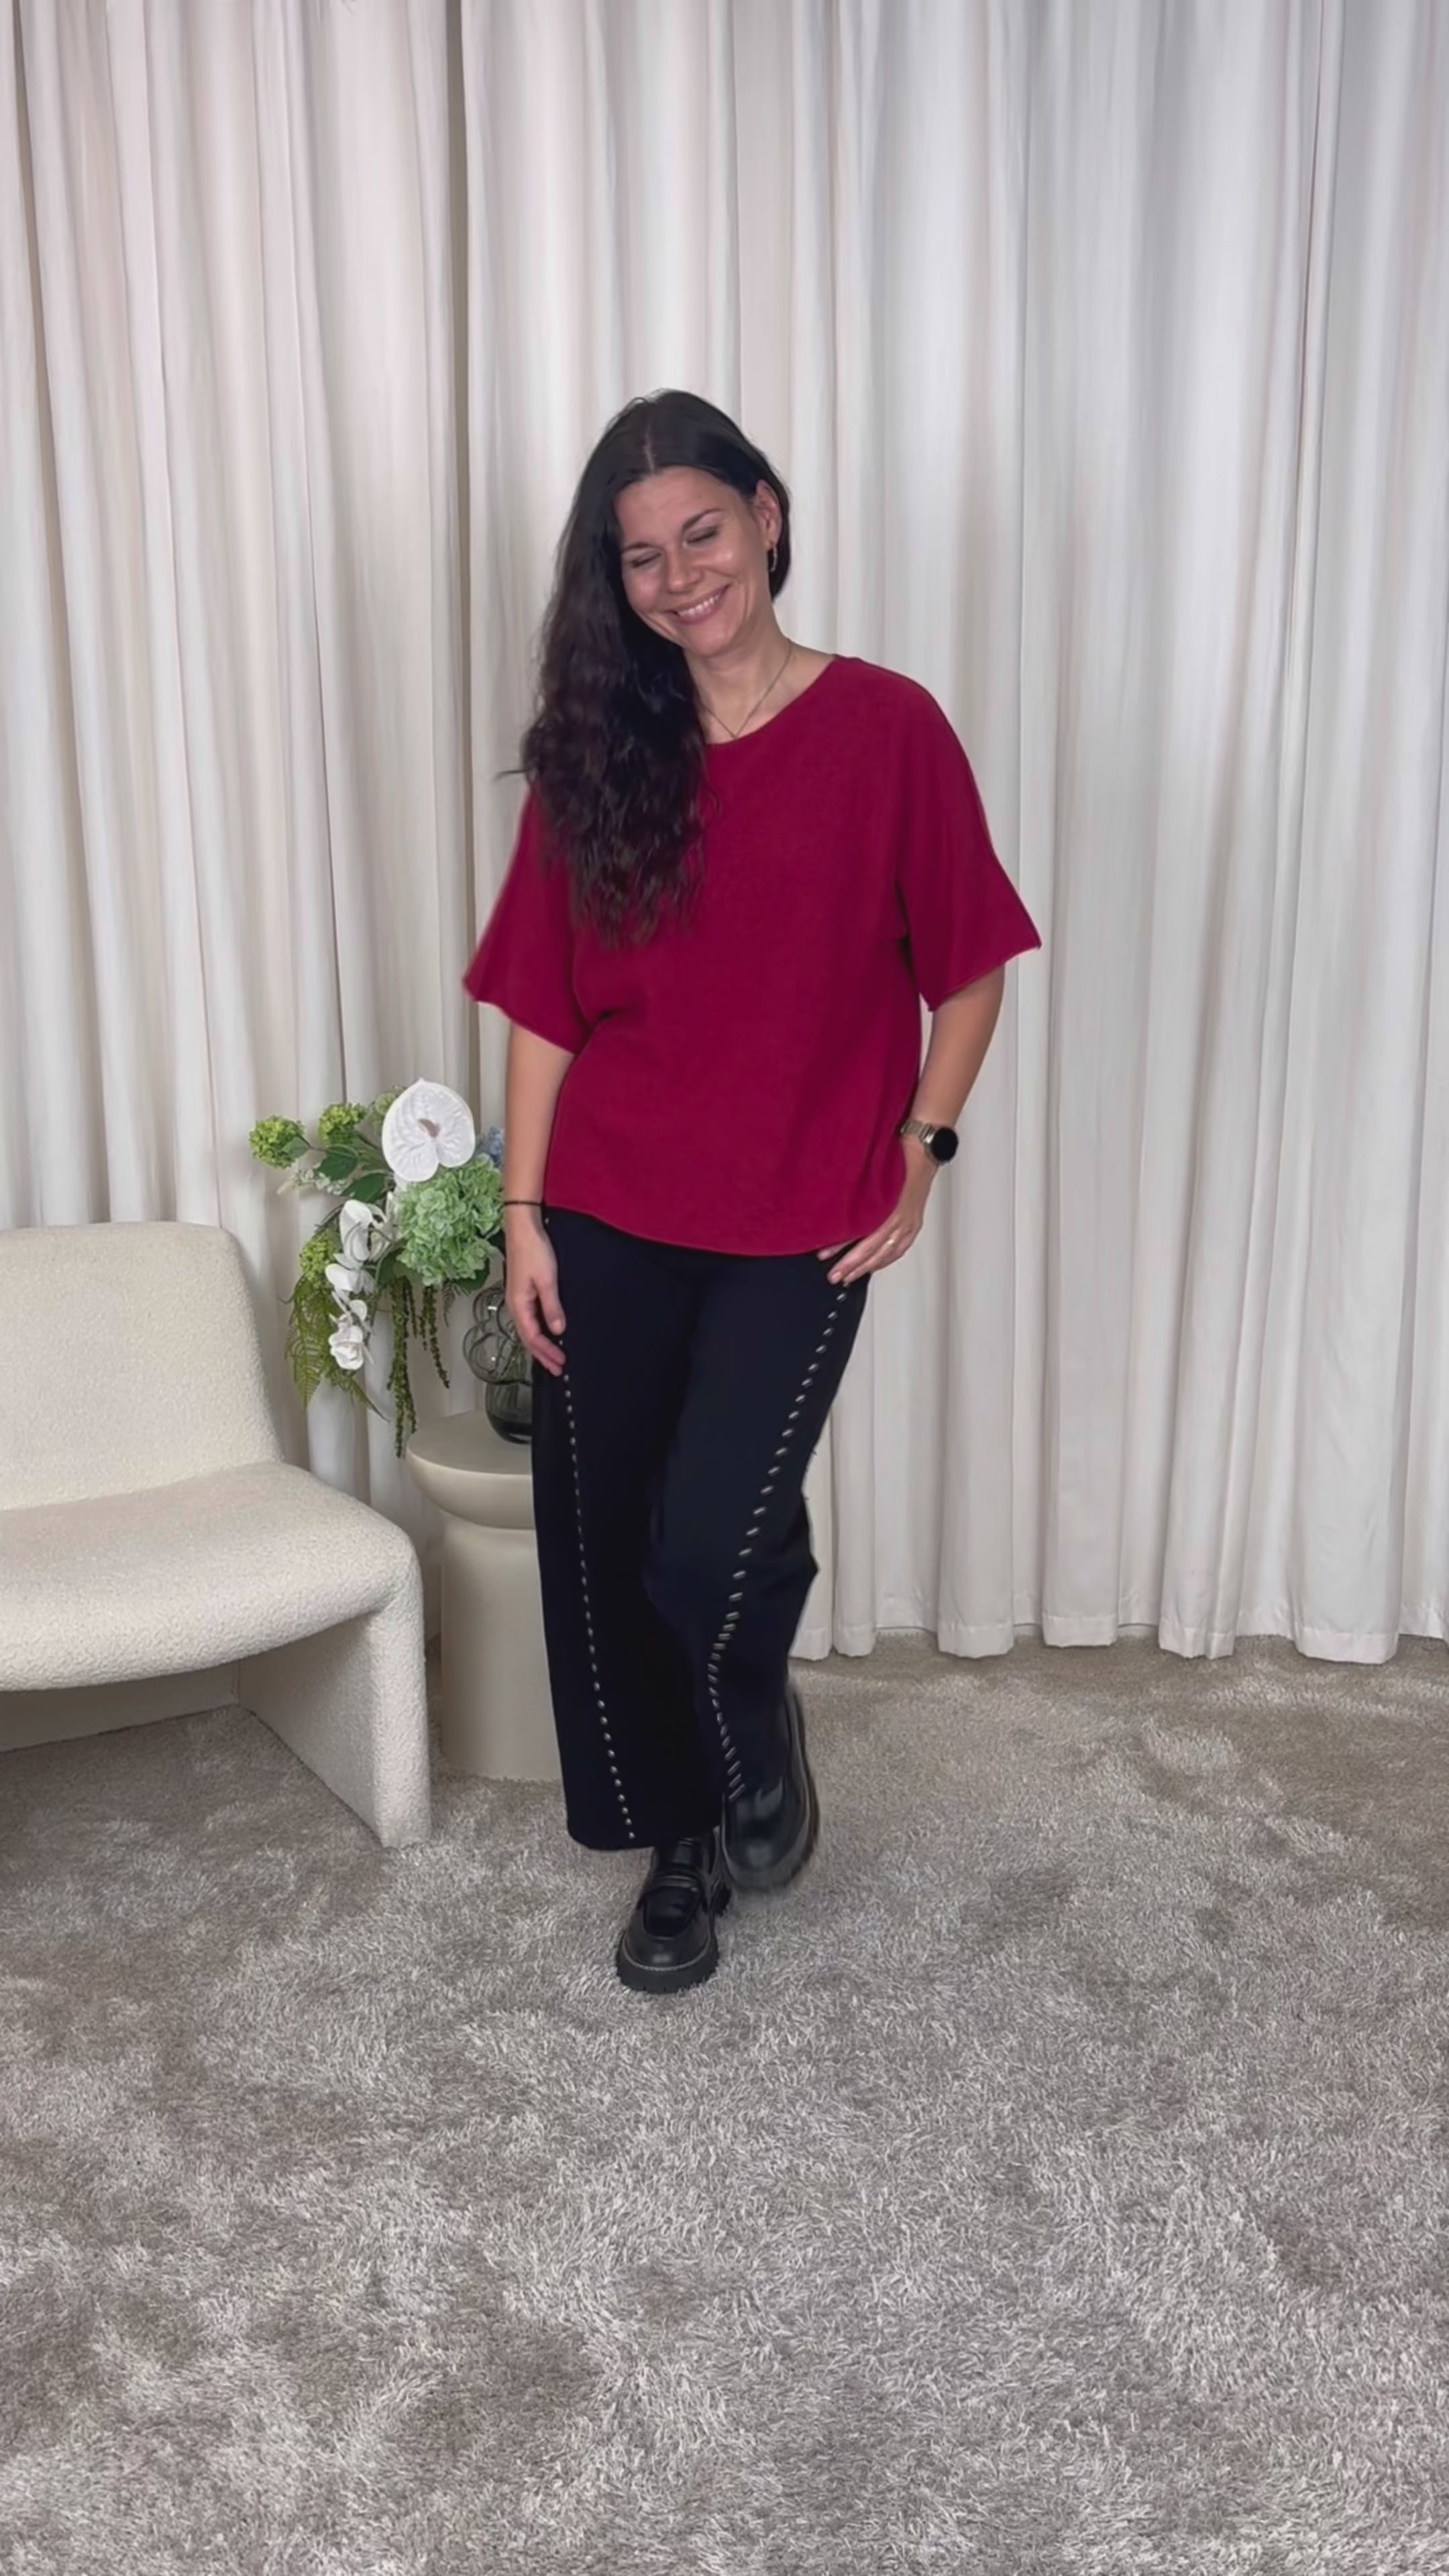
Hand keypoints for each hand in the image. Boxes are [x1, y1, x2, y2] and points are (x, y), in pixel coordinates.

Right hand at [505, 1208, 565, 1375]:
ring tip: (552, 1357)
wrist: (523, 1228)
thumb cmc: (533, 1251)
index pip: (532, 1337)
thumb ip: (552, 1307)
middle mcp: (515, 1305)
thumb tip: (557, 1330)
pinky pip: (529, 1318)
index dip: (546, 1352)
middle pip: (528, 1337)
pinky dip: (539, 1330)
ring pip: (528, 1329)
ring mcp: (517, 1298)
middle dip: (542, 1354)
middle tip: (558, 1368)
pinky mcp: (522, 1291)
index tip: (560, 1363)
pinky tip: (546, 1332)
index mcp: (518, 1305)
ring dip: (540, 1344)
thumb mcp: (547, 1281)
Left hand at [819, 1149, 935, 1285]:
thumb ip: (856, 1196)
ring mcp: (909, 1223)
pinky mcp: (913, 1223)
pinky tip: (874, 1265)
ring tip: (850, 1276)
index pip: (865, 1240)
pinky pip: (899, 1249)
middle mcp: (902, 1220)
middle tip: (834, 1276)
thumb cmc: (898, 1155)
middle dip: (853, 1266)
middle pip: (875, 1251)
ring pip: (887, 1253)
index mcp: (890, 1210)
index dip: (845, 1252)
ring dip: (867, 1267)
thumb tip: (831, 1214)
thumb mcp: (872, 1173)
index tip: (825, 1258)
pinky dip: (885, 1259)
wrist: (923, 1149)